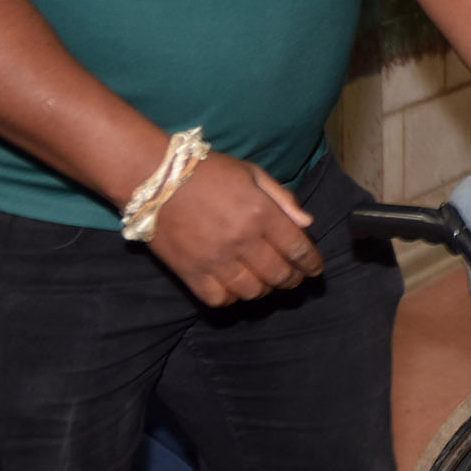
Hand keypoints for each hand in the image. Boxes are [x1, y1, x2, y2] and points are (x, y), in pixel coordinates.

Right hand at [144, 152, 321, 306]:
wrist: (156, 178)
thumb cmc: (208, 171)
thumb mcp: (251, 173)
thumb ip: (282, 198)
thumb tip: (307, 223)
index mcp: (261, 213)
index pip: (298, 249)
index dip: (311, 263)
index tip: (315, 269)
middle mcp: (242, 240)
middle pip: (279, 274)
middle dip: (293, 279)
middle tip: (294, 278)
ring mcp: (216, 259)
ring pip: (252, 291)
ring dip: (265, 290)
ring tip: (266, 282)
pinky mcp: (190, 272)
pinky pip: (219, 299)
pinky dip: (232, 298)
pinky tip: (235, 287)